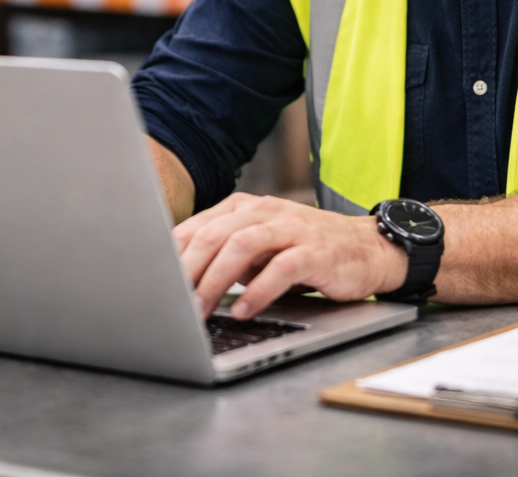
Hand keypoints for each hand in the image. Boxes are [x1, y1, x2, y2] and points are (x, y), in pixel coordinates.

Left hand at [173, 193, 408, 319]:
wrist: (367, 249)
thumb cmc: (305, 251)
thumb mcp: (260, 249)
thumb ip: (225, 256)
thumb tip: (179, 282)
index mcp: (244, 208)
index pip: (197, 227)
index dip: (171, 256)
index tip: (151, 283)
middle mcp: (265, 211)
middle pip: (214, 234)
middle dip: (187, 270)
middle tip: (170, 302)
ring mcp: (292, 228)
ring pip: (243, 245)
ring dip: (216, 280)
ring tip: (200, 309)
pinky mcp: (316, 251)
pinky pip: (282, 267)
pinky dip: (259, 290)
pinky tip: (245, 309)